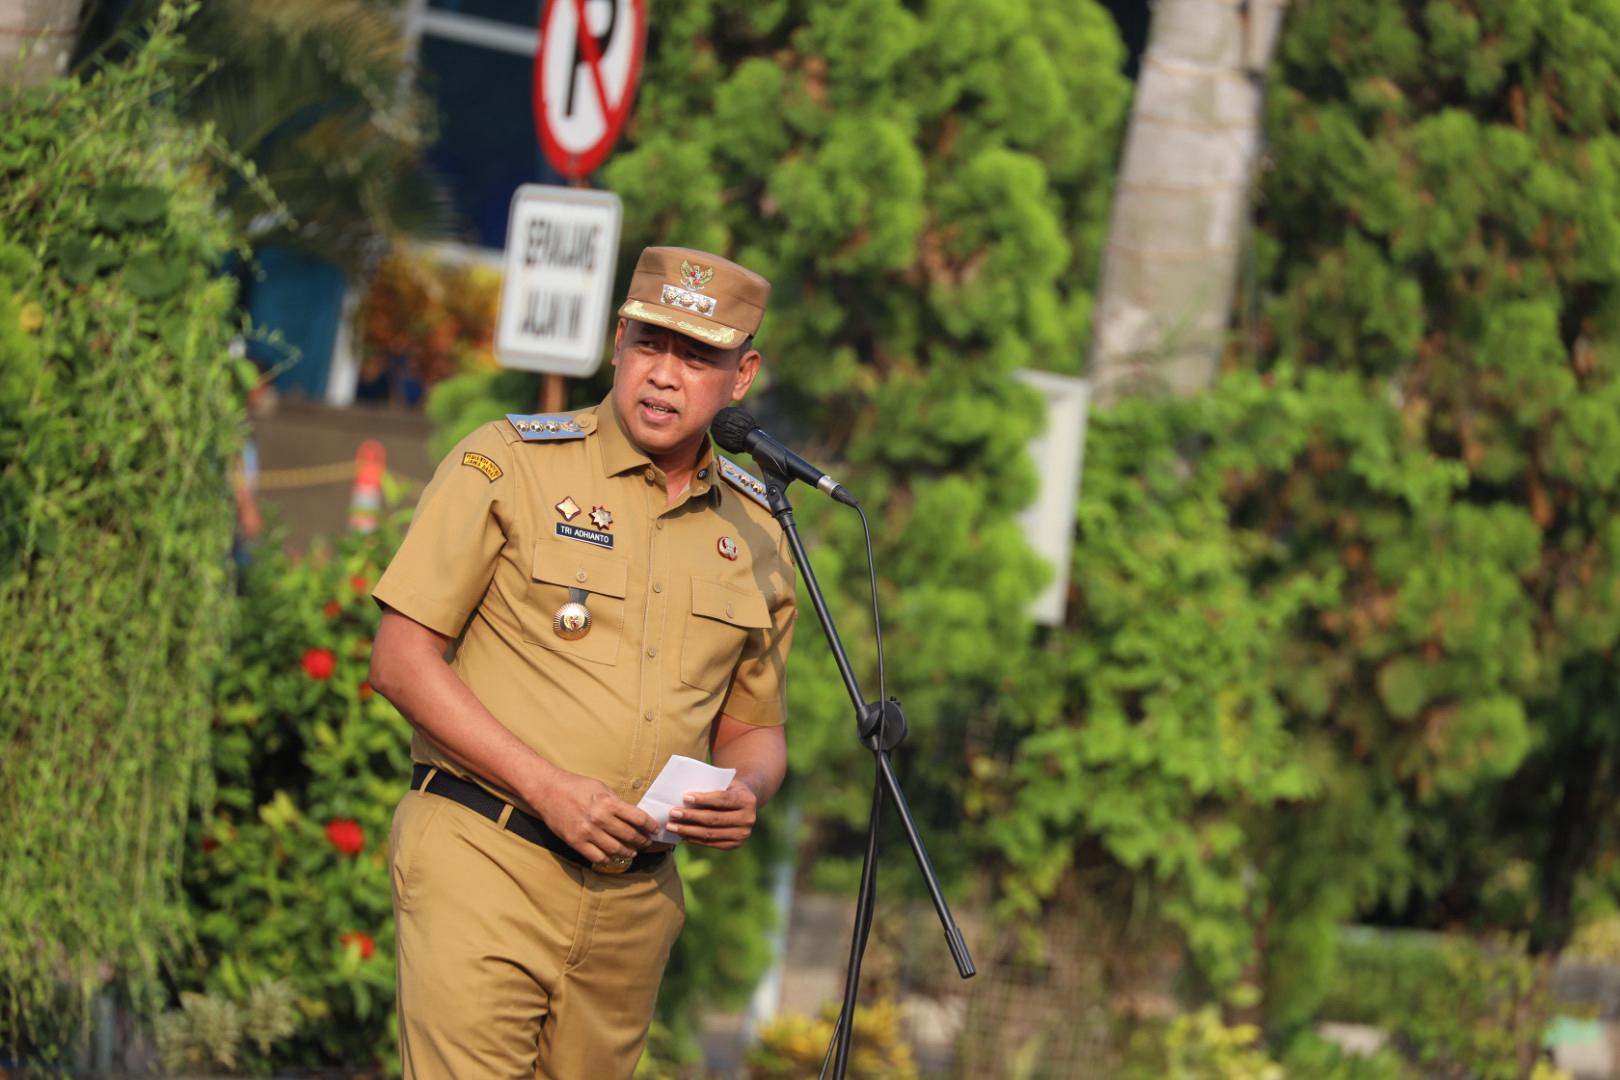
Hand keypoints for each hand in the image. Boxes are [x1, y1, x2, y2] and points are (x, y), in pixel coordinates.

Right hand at [533, 769, 657, 863]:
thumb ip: (616, 802)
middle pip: (629, 835)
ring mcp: (587, 832)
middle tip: (646, 842)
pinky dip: (608, 858)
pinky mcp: (575, 842)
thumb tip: (633, 815)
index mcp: (608, 802)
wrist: (547, 790)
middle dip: (642, 841)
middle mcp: (600, 819)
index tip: (654, 829)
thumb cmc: (576, 786)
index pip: (638, 818)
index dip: (650, 826)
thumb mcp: (601, 788)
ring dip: (628, 852)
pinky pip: (597, 857)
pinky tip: (612, 856)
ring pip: (616, 849)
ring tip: (632, 851)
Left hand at [666, 779, 757, 849]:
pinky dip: (694, 839)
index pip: (722, 799)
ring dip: (688, 830)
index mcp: (747, 800)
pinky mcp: (735, 844)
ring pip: (710, 833)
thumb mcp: (726, 782)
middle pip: (714, 819)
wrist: (746, 802)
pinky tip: (682, 834)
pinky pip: (711, 843)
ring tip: (671, 826)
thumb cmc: (730, 788)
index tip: (685, 797)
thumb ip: (711, 787)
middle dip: (691, 816)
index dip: (703, 799)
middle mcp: (748, 819)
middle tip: (673, 813)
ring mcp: (742, 834)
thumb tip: (683, 797)